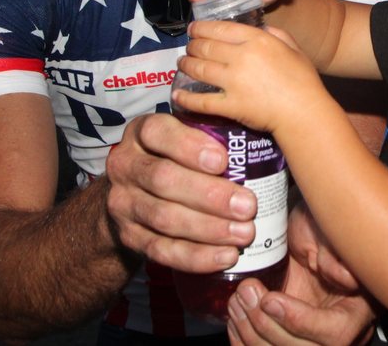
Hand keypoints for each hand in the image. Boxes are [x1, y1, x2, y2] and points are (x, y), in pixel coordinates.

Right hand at [103, 112, 257, 273]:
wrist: (138, 194)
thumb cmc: (180, 158)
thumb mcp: (189, 135)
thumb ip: (216, 132)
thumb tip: (264, 132)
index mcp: (142, 132)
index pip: (158, 132)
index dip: (189, 146)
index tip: (224, 160)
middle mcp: (125, 166)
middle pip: (163, 179)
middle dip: (209, 195)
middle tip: (248, 206)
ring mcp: (123, 204)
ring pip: (163, 218)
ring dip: (208, 228)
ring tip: (244, 233)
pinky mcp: (130, 237)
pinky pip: (162, 251)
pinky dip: (197, 256)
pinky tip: (226, 256)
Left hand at [176, 20, 325, 135]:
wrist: (305, 113)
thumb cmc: (304, 80)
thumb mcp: (294, 48)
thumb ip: (276, 34)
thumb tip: (261, 28)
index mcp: (257, 40)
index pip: (220, 28)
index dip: (201, 27)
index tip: (194, 29)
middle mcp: (241, 57)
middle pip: (205, 46)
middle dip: (192, 45)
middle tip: (188, 48)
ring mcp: (233, 81)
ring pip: (199, 68)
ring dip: (186, 65)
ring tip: (182, 64)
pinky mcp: (230, 105)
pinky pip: (201, 100)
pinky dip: (185, 97)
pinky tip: (177, 94)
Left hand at [226, 208, 374, 345]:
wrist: (305, 239)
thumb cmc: (317, 233)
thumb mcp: (325, 231)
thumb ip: (333, 251)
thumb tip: (342, 274)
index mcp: (357, 307)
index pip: (336, 333)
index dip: (299, 320)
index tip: (271, 299)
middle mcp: (336, 331)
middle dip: (267, 326)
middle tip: (247, 293)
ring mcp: (311, 339)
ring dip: (251, 333)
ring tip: (237, 301)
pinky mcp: (288, 338)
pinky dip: (245, 341)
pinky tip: (235, 318)